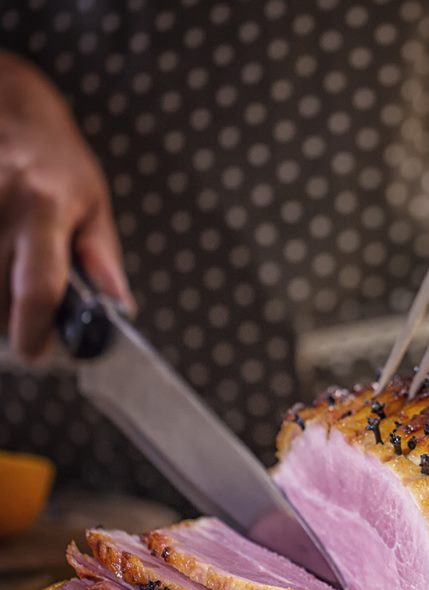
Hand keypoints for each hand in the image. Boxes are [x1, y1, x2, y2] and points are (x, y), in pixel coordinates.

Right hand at [0, 53, 131, 360]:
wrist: (4, 101)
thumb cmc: (52, 153)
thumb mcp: (93, 200)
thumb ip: (102, 259)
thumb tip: (119, 308)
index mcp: (44, 208)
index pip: (39, 286)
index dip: (35, 331)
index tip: (37, 351)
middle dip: (11, 324)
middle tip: (27, 323)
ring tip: (9, 287)